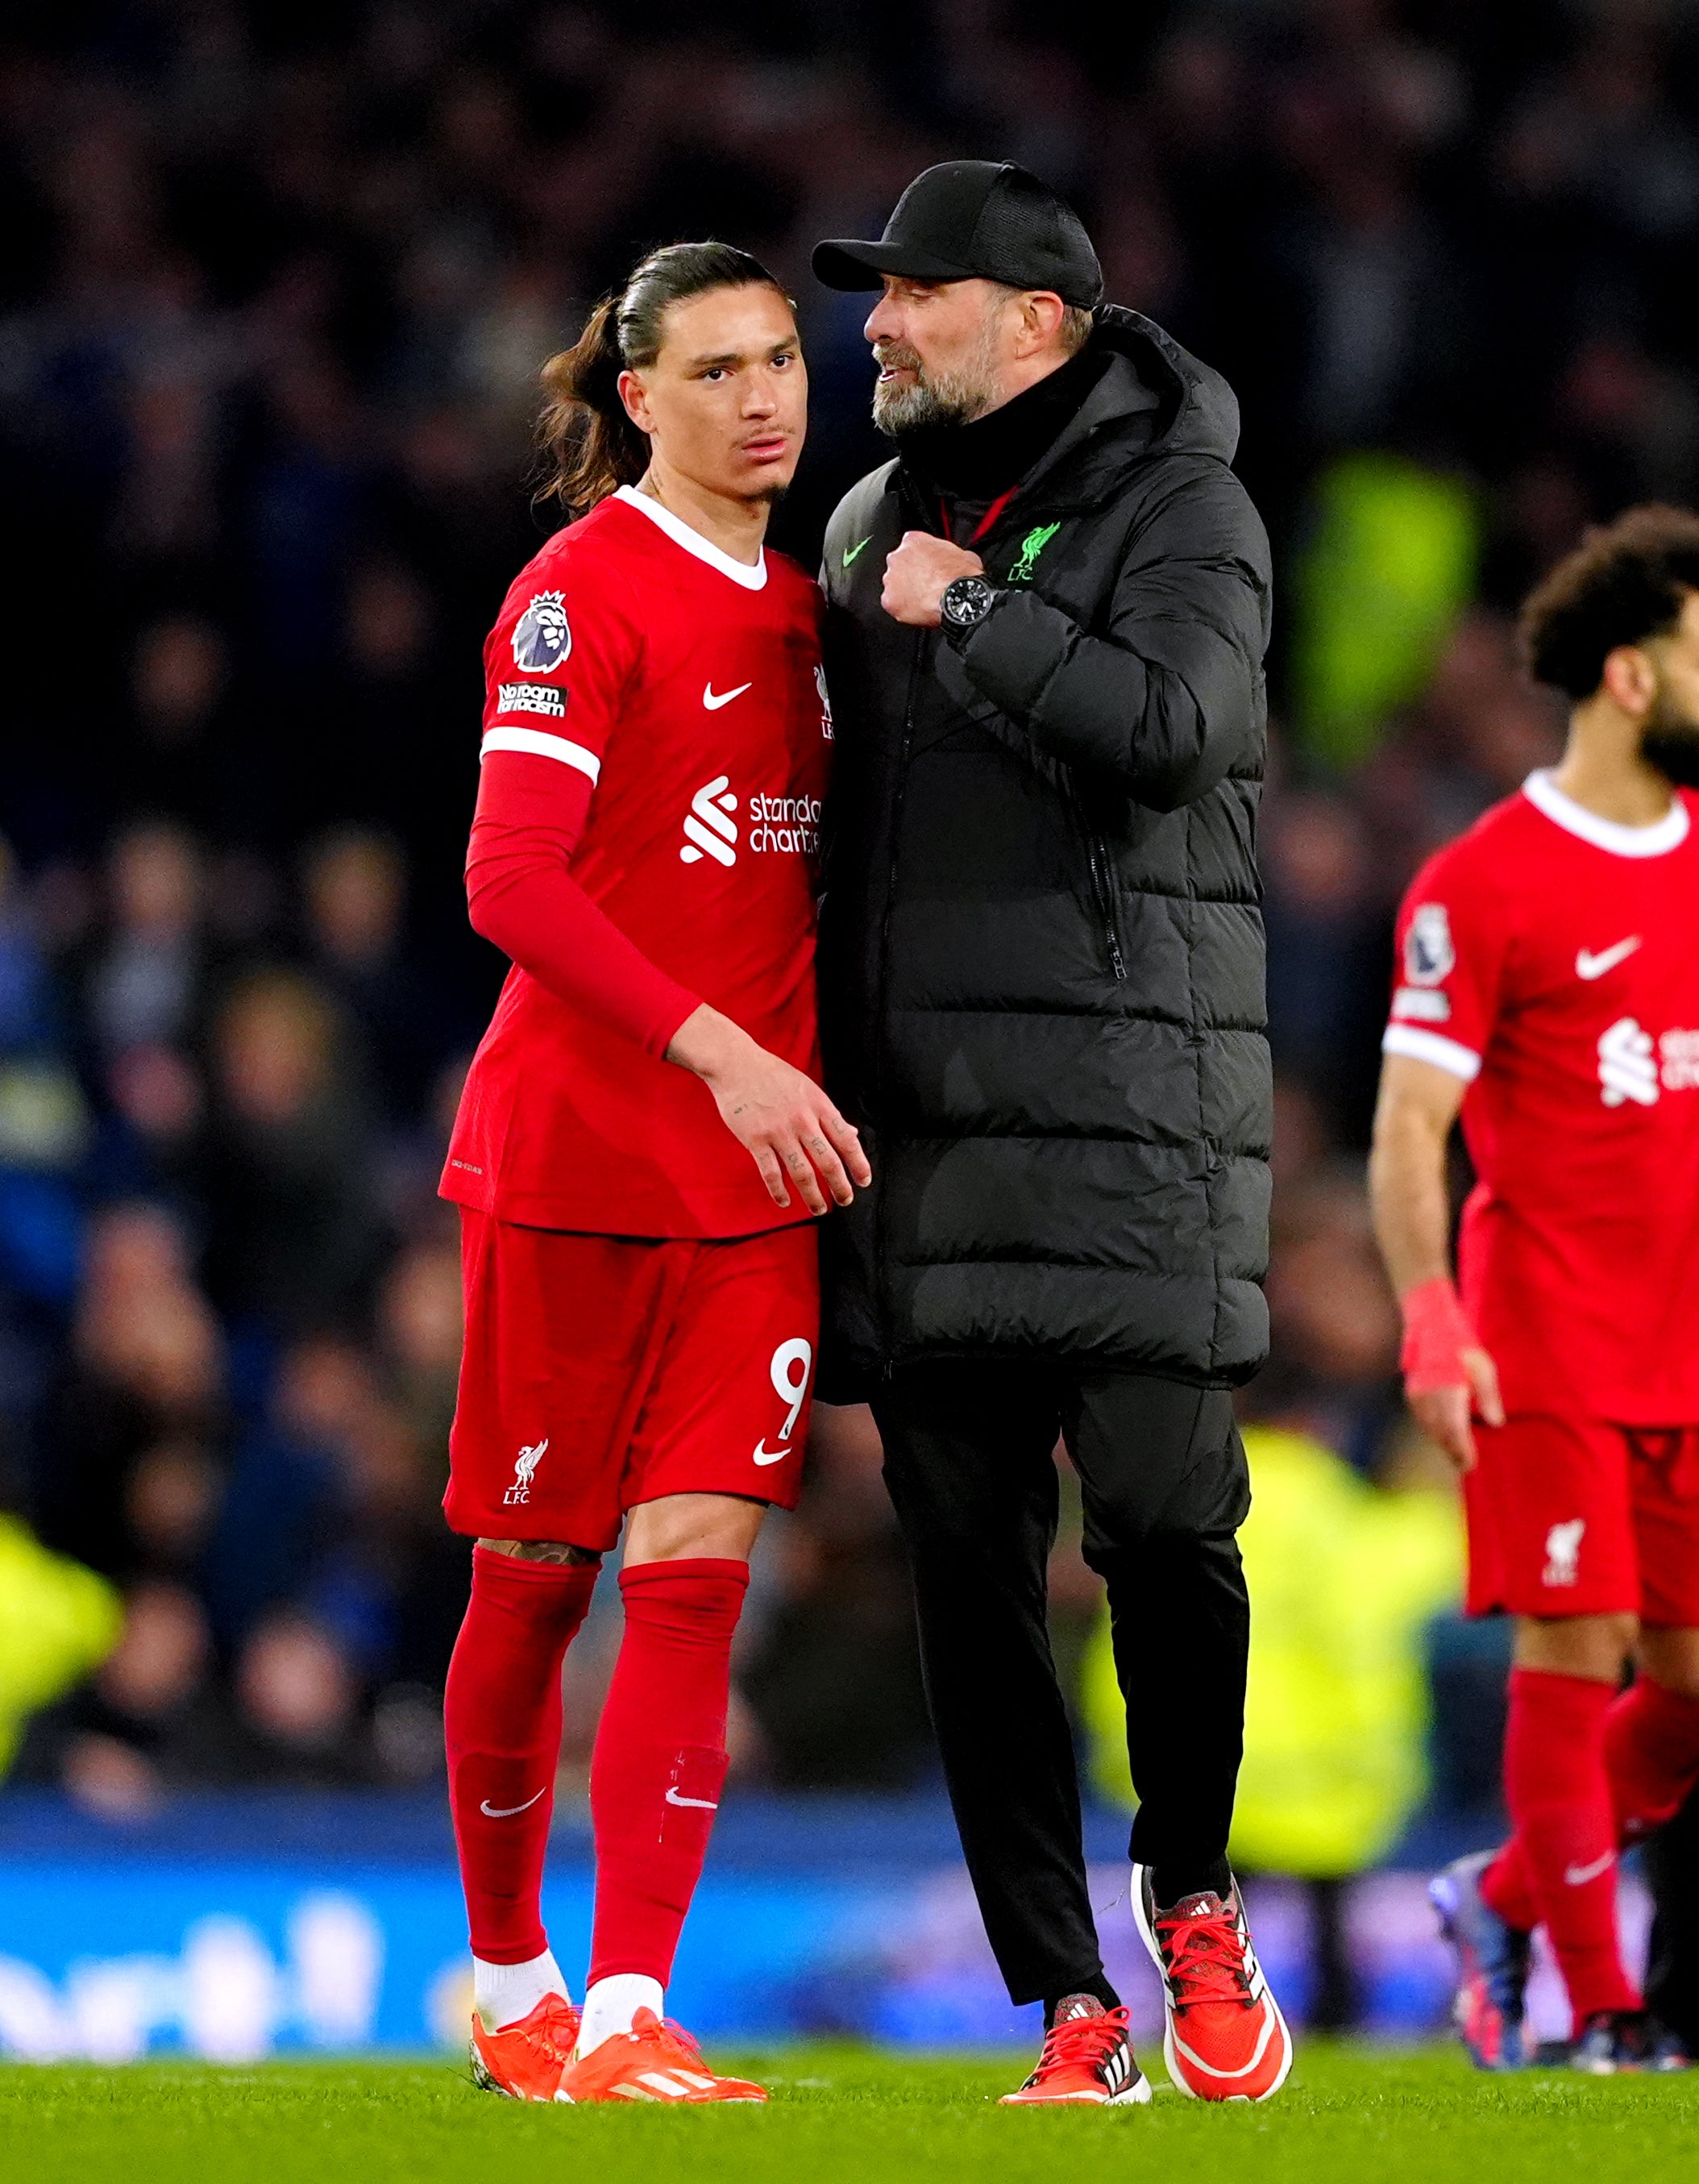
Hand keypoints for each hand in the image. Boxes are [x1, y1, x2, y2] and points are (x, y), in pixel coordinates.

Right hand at [666, 1004, 871, 1214]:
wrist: (736, 1064)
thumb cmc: (773, 1075)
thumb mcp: (809, 1089)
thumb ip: (829, 1115)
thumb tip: (852, 1134)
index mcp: (819, 1106)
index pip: (846, 1141)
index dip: (858, 1164)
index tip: (863, 1181)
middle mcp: (803, 1120)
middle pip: (828, 1162)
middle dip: (840, 1186)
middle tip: (845, 1200)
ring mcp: (778, 1131)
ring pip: (802, 1172)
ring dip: (813, 1196)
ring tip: (819, 1209)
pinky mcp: (755, 1139)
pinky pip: (771, 1173)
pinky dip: (780, 1191)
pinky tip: (786, 1201)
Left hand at [881, 531, 984, 626]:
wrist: (958, 597)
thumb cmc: (960, 576)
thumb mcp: (963, 554)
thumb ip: (950, 553)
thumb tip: (957, 559)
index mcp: (913, 540)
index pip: (911, 546)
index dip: (920, 559)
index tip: (927, 567)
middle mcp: (897, 557)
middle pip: (899, 565)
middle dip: (910, 575)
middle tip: (925, 585)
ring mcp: (891, 579)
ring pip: (894, 586)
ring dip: (905, 592)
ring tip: (923, 599)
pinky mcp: (889, 600)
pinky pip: (892, 605)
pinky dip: (902, 608)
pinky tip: (917, 610)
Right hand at [1408, 1347, 1502, 1473]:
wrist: (1429, 1325)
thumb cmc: (1461, 1345)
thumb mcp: (1483, 1368)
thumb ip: (1489, 1397)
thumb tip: (1496, 1423)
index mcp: (1450, 1391)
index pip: (1456, 1430)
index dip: (1463, 1450)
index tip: (1470, 1466)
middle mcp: (1430, 1397)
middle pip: (1441, 1433)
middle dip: (1452, 1451)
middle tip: (1464, 1467)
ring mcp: (1418, 1395)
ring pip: (1430, 1427)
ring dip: (1442, 1442)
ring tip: (1455, 1454)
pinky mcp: (1412, 1392)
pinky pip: (1423, 1418)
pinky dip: (1433, 1429)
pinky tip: (1441, 1433)